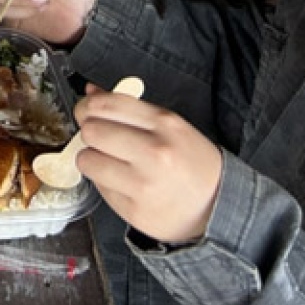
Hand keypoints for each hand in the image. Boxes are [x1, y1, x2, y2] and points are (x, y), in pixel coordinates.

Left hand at [74, 88, 223, 246]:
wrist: (217, 207)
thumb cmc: (191, 162)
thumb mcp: (170, 126)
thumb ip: (130, 109)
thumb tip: (91, 94)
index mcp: (164, 124)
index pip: (107, 105)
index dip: (88, 106)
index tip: (86, 111)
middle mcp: (154, 152)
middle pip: (92, 131)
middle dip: (89, 132)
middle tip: (97, 138)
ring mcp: (143, 184)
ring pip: (87, 160)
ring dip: (91, 159)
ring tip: (107, 161)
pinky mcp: (133, 210)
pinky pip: (98, 187)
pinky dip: (102, 181)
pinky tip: (121, 181)